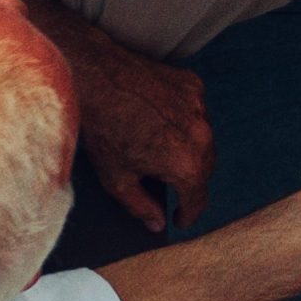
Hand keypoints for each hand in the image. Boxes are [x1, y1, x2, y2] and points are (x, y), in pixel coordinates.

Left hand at [63, 30, 215, 237]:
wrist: (95, 77)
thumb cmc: (103, 128)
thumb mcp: (116, 179)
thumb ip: (141, 207)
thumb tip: (156, 223)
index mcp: (187, 165)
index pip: (198, 200)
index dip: (187, 215)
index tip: (179, 219)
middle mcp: (202, 136)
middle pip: (205, 170)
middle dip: (188, 182)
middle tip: (168, 186)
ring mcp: (199, 108)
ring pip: (203, 140)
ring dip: (189, 149)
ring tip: (161, 150)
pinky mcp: (192, 85)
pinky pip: (196, 112)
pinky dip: (184, 121)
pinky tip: (161, 121)